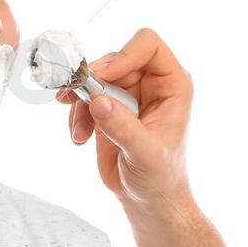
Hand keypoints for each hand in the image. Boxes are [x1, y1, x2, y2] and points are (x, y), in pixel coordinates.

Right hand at [58, 27, 192, 211]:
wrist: (147, 200)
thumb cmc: (160, 178)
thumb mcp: (146, 154)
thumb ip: (124, 128)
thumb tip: (99, 103)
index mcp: (173, 84)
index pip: (148, 45)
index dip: (123, 55)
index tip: (101, 78)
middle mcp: (151, 83)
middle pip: (114, 59)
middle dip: (92, 80)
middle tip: (74, 100)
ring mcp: (129, 94)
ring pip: (94, 77)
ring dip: (80, 101)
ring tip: (79, 132)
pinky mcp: (109, 108)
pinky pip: (84, 96)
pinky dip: (76, 114)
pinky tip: (79, 137)